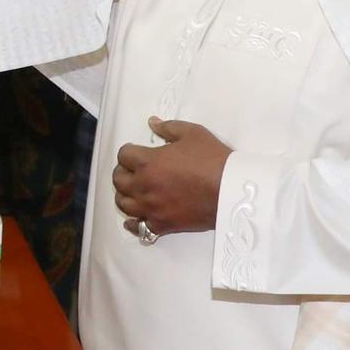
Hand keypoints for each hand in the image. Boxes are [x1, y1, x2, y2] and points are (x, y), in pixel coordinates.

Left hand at [113, 117, 231, 238]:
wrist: (230, 189)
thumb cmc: (212, 158)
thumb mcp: (192, 133)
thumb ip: (168, 127)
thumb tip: (152, 122)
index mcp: (147, 162)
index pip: (123, 155)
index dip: (129, 151)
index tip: (137, 151)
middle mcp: (143, 186)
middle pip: (118, 179)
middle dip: (124, 171)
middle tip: (135, 169)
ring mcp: (151, 208)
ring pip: (123, 203)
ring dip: (125, 194)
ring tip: (135, 190)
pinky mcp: (162, 225)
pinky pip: (138, 227)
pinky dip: (134, 222)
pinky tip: (138, 216)